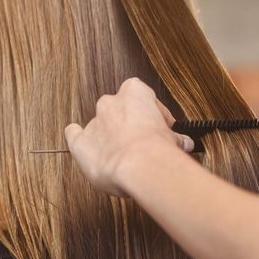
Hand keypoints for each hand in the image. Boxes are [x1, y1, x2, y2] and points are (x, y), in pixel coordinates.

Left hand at [64, 77, 194, 195]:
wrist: (140, 165)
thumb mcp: (174, 139)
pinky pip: (74, 135)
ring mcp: (94, 122)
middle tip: (143, 144)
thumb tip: (183, 144)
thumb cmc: (157, 148)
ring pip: (100, 124)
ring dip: (109, 136)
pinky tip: (84, 145)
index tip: (161, 129)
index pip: (144, 96)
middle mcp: (111, 103)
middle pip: (120, 109)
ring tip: (123, 156)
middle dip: (130, 125)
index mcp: (134, 93)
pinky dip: (78, 138)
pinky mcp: (80, 143)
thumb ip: (174, 138)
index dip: (154, 114)